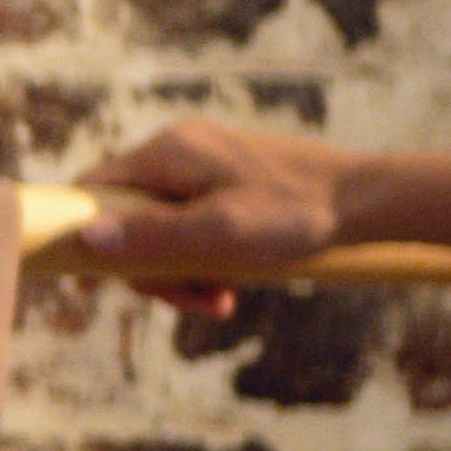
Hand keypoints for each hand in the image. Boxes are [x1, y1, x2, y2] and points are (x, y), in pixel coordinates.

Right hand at [84, 117, 341, 298]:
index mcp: (168, 152)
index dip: (87, 237)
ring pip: (165, 226)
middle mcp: (179, 149)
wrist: (366, 200)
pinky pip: (194, 223)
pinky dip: (205, 257)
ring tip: (222, 298)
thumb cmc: (294, 214)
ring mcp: (204, 164)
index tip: (102, 284)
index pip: (94, 190)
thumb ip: (150, 236)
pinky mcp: (228, 180)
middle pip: (130, 217)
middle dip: (155, 268)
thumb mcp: (217, 233)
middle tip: (195, 301)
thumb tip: (84, 238)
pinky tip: (233, 281)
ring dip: (184, 270)